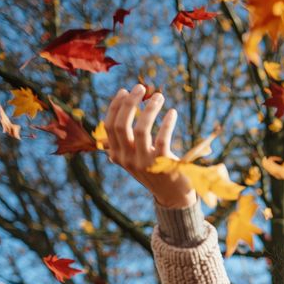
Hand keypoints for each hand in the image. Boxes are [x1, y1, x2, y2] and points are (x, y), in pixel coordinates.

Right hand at [104, 85, 194, 207]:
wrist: (173, 196)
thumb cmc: (155, 170)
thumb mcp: (135, 157)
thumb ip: (127, 140)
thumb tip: (125, 106)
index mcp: (116, 155)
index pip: (109, 125)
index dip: (116, 105)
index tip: (126, 91)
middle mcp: (126, 159)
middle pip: (121, 125)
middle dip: (130, 102)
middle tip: (141, 87)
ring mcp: (143, 163)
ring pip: (141, 129)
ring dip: (150, 109)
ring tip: (159, 97)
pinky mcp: (162, 164)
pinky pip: (162, 138)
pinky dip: (167, 122)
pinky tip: (172, 113)